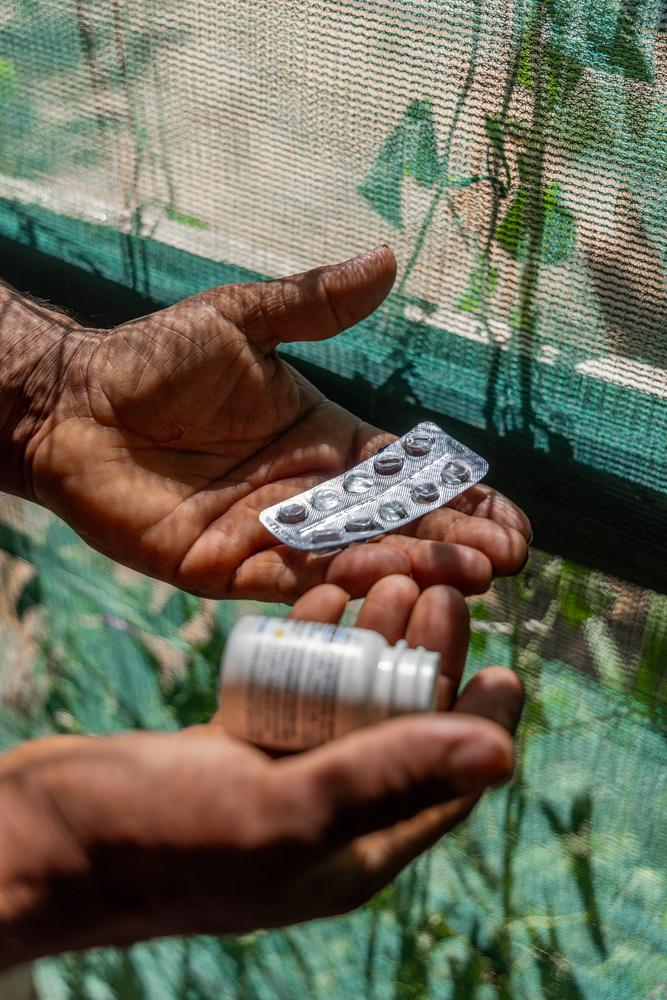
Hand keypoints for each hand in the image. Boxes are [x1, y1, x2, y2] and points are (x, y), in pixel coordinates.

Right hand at [0, 578, 522, 964]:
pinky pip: (293, 692)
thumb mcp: (284, 809)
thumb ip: (389, 776)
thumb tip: (502, 756)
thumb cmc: (159, 837)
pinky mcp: (235, 747)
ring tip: (390, 580)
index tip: (507, 664)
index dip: (480, 726)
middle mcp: (323, 817)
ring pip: (347, 702)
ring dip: (371, 643)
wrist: (46, 835)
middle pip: (398, 730)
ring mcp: (278, 779)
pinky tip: (323, 598)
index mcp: (351, 852)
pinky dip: (310, 646)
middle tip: (441, 595)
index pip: (444, 786)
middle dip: (425, 662)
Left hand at [19, 246, 529, 600]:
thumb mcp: (243, 321)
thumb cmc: (155, 359)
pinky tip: (382, 584)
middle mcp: (309, 499)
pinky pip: (288, 584)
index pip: (408, 479)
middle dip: (452, 542)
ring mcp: (269, 538)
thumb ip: (315, 306)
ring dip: (410, 568)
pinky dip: (334, 587)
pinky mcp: (224, 569)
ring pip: (352, 562)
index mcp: (327, 445)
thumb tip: (387, 257)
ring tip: (469, 574)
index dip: (459, 499)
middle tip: (505, 557)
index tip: (512, 518)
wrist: (75, 403)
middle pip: (394, 527)